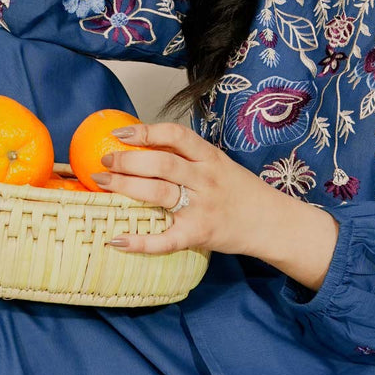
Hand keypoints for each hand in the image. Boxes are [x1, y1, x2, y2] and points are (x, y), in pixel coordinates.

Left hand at [92, 120, 274, 256]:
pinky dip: (139, 242)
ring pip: (159, 194)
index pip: (176, 136)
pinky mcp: (199, 235)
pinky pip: (165, 240)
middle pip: (161, 165)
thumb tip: (145, 145)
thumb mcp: (218, 164)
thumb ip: (188, 156)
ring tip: (103, 183)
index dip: (146, 132)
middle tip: (105, 161)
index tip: (121, 135)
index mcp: (210, 157)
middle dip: (127, 160)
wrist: (271, 222)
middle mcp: (205, 179)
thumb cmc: (240, 191)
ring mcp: (202, 208)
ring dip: (126, 187)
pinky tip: (116, 240)